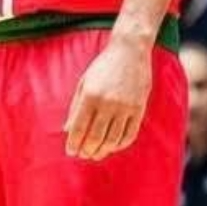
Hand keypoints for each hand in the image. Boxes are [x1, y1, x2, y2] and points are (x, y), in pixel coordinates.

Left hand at [64, 38, 152, 159]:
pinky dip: (120, 145)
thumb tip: (67, 130)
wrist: (130, 50)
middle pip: (95, 138)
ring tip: (96, 154)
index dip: (73, 144)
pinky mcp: (139, 108)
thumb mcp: (84, 83)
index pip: (79, 128)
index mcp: (91, 96)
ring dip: (103, 151)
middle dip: (87, 150)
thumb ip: (75, 107)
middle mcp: (108, 103)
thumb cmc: (103, 66)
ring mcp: (125, 107)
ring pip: (113, 139)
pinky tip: (113, 146)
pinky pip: (129, 134)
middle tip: (83, 155)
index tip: (71, 151)